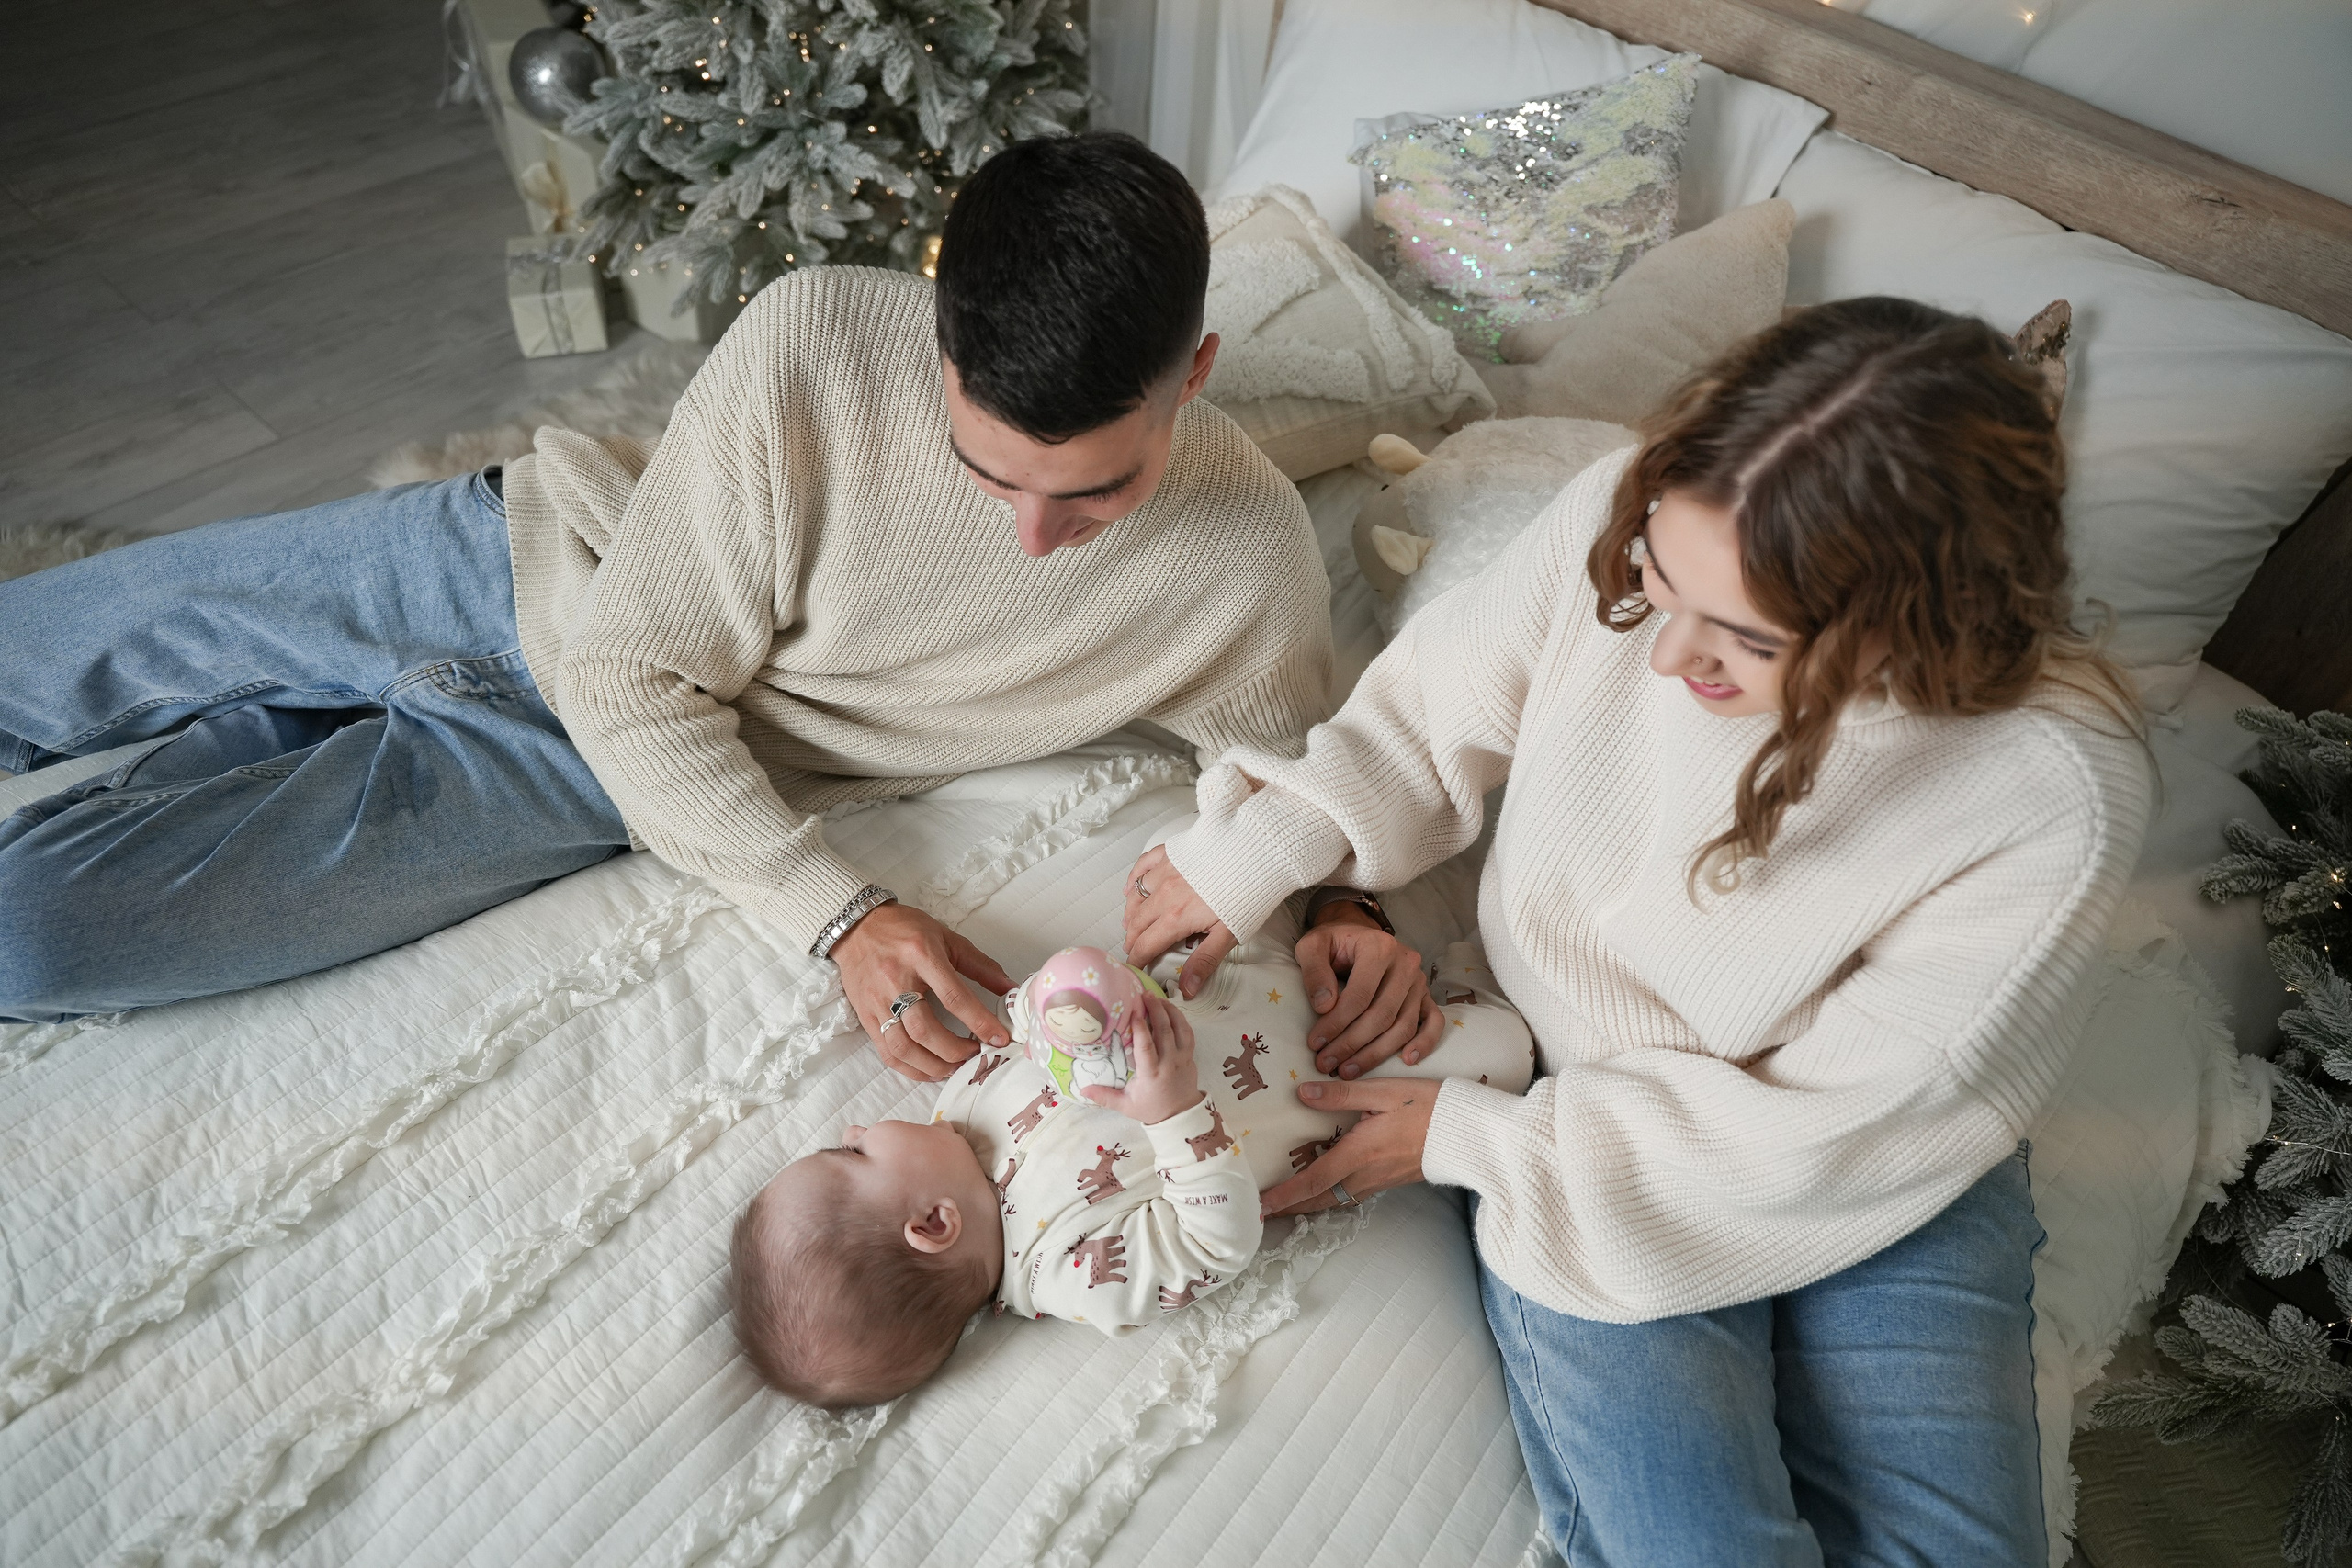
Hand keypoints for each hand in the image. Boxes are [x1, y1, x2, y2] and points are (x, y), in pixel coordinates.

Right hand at [831, 902, 1013, 1080]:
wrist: (856, 926)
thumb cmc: (905, 929)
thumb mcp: (947, 937)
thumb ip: (980, 965)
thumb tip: (1010, 988)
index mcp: (921, 955)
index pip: (954, 997)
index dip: (979, 1022)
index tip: (998, 1038)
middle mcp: (896, 980)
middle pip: (925, 1029)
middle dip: (955, 1050)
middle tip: (975, 1053)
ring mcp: (877, 1001)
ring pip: (903, 1046)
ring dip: (933, 1065)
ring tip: (955, 1066)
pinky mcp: (865, 1016)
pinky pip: (886, 1051)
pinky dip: (910, 1068)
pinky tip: (930, 1070)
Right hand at [1079, 993, 1203, 1124]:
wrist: (1181, 1116)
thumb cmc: (1152, 1109)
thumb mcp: (1126, 1106)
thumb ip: (1105, 1096)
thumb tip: (1082, 1090)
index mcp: (1152, 1074)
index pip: (1146, 1047)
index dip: (1141, 1028)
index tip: (1134, 1011)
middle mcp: (1169, 1063)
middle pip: (1165, 1031)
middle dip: (1156, 1010)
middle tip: (1145, 995)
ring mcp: (1183, 1058)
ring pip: (1180, 1029)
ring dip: (1170, 1011)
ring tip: (1157, 998)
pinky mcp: (1190, 1056)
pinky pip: (1188, 1033)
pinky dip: (1181, 1019)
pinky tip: (1171, 1009)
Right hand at [1123, 845, 1237, 998]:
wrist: (1256, 854)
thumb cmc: (1247, 895)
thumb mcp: (1228, 936)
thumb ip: (1203, 962)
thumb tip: (1187, 990)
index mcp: (1176, 918)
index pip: (1146, 945)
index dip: (1137, 960)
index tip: (1134, 968)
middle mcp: (1164, 895)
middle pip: (1137, 923)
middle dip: (1132, 940)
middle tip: (1134, 950)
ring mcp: (1165, 871)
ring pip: (1136, 896)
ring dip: (1131, 914)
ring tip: (1130, 926)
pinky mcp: (1170, 852)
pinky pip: (1142, 865)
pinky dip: (1132, 879)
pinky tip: (1129, 888)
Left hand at [1259, 1079, 1435, 1215]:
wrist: (1468, 1133)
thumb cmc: (1429, 1106)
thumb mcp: (1384, 1091)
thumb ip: (1342, 1093)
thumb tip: (1303, 1093)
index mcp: (1360, 1153)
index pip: (1314, 1180)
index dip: (1286, 1194)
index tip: (1261, 1205)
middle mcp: (1366, 1174)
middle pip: (1320, 1199)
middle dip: (1290, 1208)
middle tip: (1262, 1214)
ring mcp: (1379, 1181)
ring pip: (1335, 1200)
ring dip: (1308, 1205)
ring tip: (1286, 1205)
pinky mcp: (1390, 1181)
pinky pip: (1352, 1196)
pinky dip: (1330, 1199)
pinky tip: (1324, 1192)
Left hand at [1296, 908, 1441, 1079]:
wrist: (1356, 935)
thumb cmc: (1333, 944)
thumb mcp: (1311, 946)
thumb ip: (1314, 972)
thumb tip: (1324, 1007)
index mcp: (1379, 947)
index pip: (1359, 995)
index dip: (1336, 1023)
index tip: (1315, 1043)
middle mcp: (1406, 964)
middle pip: (1381, 1015)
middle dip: (1351, 1044)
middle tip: (1326, 1062)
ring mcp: (1420, 982)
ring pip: (1403, 1026)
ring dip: (1375, 1054)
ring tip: (1348, 1070)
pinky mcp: (1427, 996)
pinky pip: (1434, 1023)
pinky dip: (1424, 1043)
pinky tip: (1406, 1061)